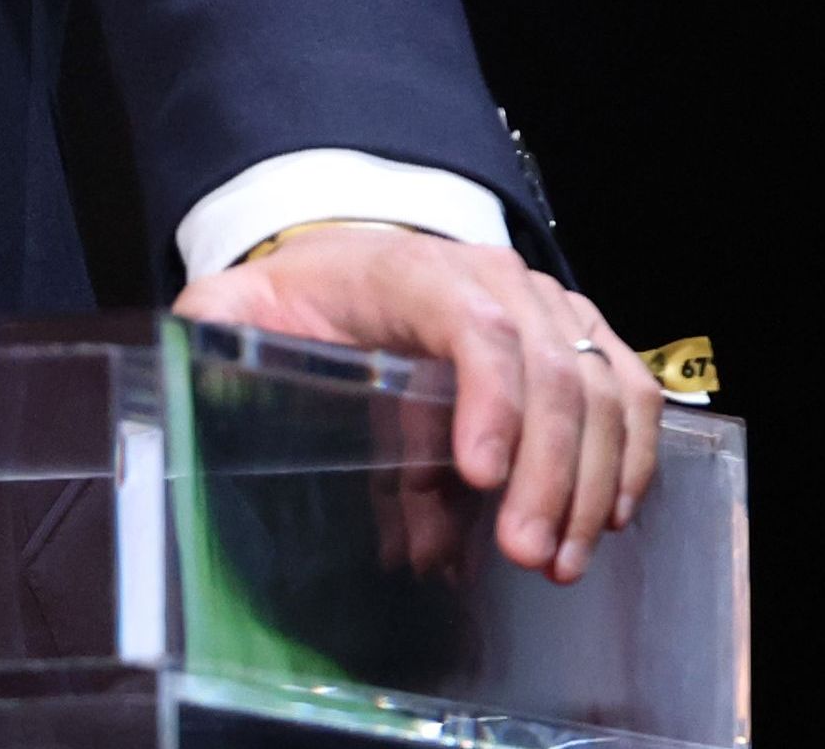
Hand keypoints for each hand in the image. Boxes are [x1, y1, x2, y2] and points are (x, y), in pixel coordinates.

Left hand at [171, 222, 662, 584]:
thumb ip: (213, 331)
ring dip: (591, 483)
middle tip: (529, 556)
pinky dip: (630, 456)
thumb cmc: (300, 299)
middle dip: (549, 472)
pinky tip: (610, 518)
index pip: (472, 326)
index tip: (481, 478)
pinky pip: (628, 391)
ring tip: (560, 560)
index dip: (490, 399)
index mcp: (410, 270)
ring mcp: (545, 306)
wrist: (346, 263)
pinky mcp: (578, 338)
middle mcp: (493, 279)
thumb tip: (194, 373)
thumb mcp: (239, 306)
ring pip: (599, 388)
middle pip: (549, 371)